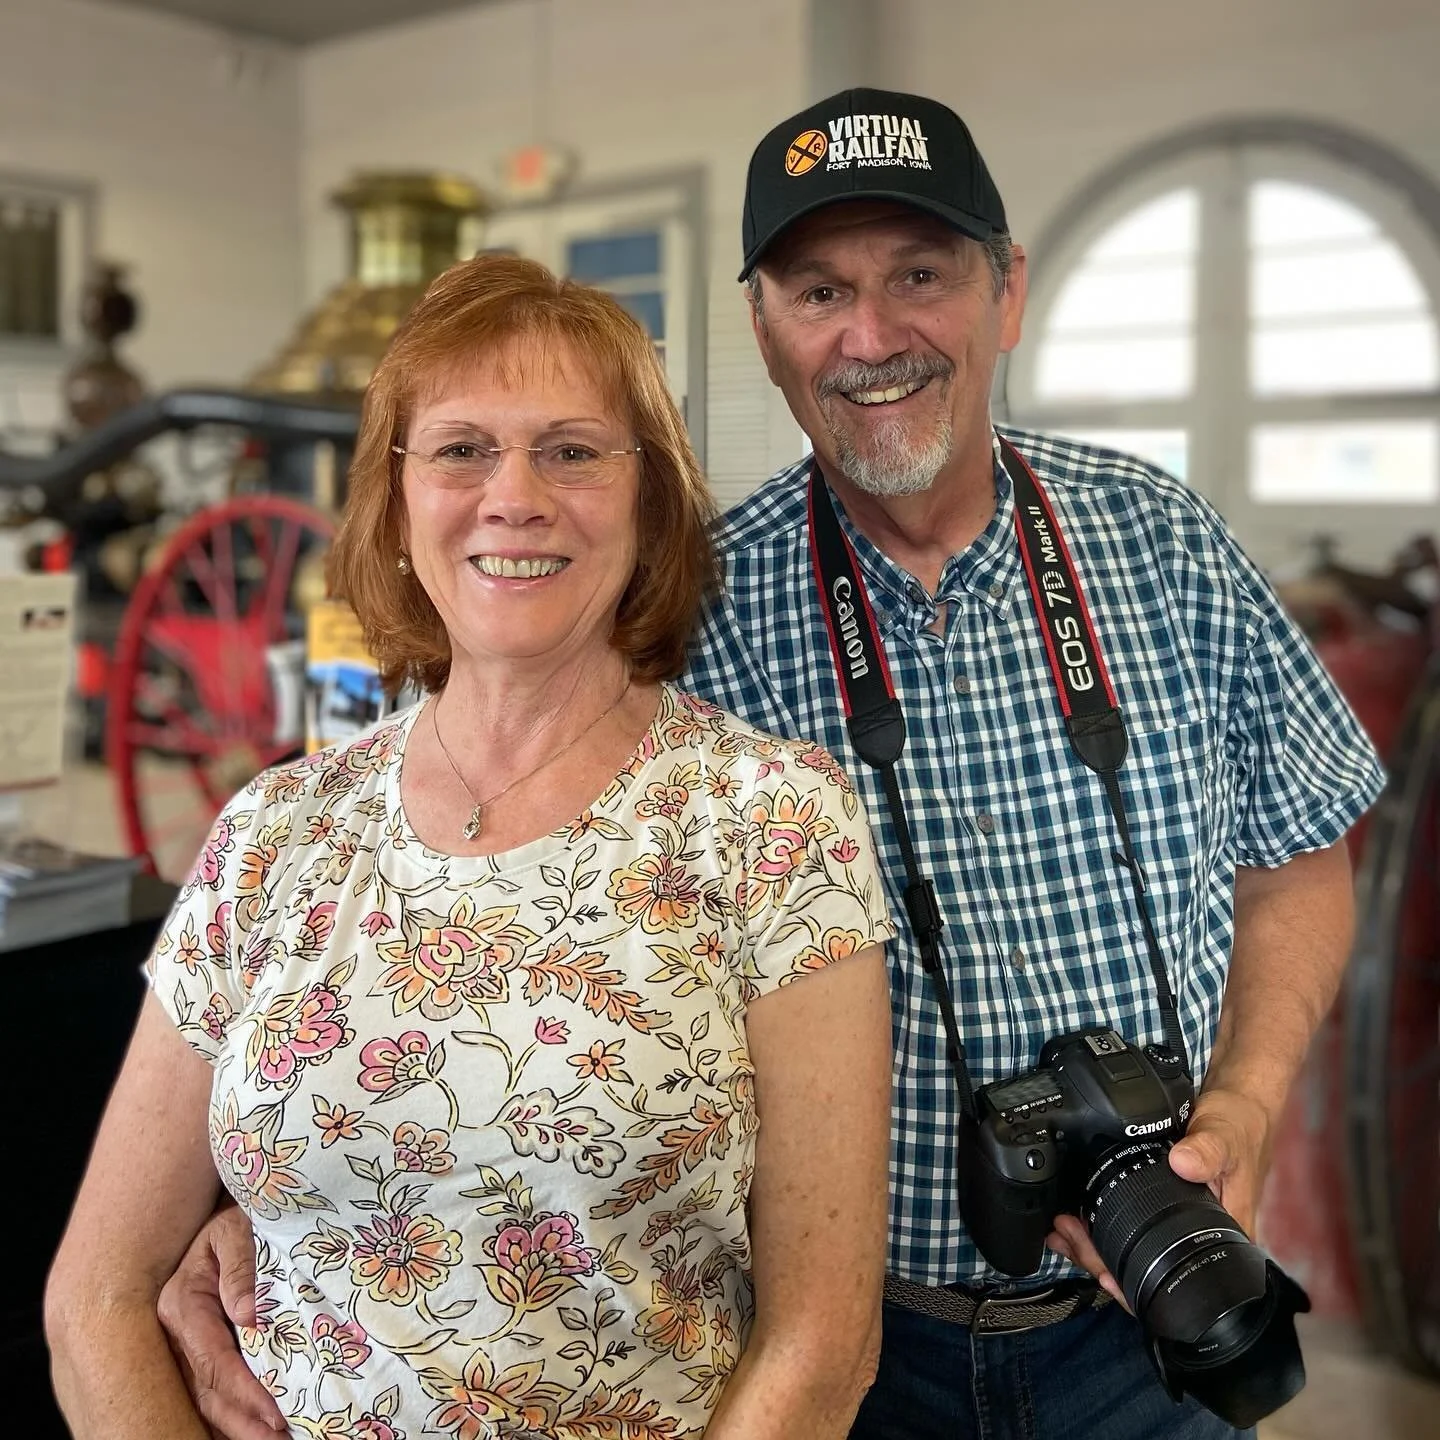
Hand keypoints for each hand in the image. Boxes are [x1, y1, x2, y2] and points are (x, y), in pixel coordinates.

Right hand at [157, 1204, 286, 1438]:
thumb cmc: (235, 1219)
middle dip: (242, 1422)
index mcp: (182, 1304)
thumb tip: (246, 1315)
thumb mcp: (236, 1230)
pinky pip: (209, 1392)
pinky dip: (231, 1415)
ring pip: (205, 1400)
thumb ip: (241, 1267)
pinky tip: (254, 1429)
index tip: (275, 1412)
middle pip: (207, 1392)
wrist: (224, 1214)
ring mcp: (184, 1346)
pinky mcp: (198, 1351)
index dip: (245, 1390)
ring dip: (237, 1426)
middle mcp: (177, 1333)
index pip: (215, 1361)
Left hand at [1046, 1086, 1274, 1310]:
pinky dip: (1100, 1224)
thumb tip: (1183, 1164)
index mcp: (1222, 1236)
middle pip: (1146, 1271)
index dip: (1138, 1286)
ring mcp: (1179, 1224)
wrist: (1240, 1108)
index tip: (1104, 1273)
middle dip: (1101, 1261)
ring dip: (1094, 1245)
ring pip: (1133, 1252)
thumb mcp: (1225, 1136)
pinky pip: (1129, 1225)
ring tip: (1061, 1230)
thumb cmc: (1241, 1127)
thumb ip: (1207, 1150)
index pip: (1177, 1279)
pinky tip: (1076, 1218)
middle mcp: (1200, 1238)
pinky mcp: (1163, 1205)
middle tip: (1067, 1236)